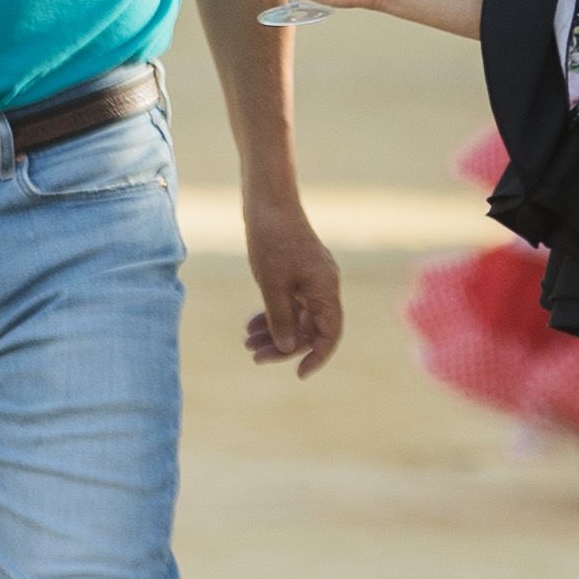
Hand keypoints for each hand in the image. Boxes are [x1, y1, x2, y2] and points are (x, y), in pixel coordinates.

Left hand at [239, 198, 344, 375]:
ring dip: (275, 331)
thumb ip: (281, 319)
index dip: (317, 356)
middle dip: (283, 345)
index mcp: (326, 289)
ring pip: (298, 317)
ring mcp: (312, 279)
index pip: (330, 333)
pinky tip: (252, 324)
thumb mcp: (272, 285)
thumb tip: (286, 349)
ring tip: (247, 342)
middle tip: (254, 356)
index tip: (299, 374)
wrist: (268, 203)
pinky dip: (274, 315)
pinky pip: (291, 303)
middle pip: (310, 328)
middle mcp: (324, 286)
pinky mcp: (299, 273)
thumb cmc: (272, 241)